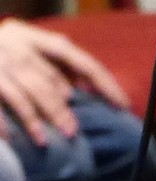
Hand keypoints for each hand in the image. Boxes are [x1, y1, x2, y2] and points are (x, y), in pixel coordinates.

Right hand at [0, 18, 130, 146]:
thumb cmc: (8, 44)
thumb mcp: (34, 44)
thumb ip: (56, 62)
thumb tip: (78, 89)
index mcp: (43, 40)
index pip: (81, 61)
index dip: (103, 82)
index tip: (119, 103)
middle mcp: (22, 49)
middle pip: (48, 82)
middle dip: (60, 109)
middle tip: (72, 131)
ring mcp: (0, 65)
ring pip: (23, 95)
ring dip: (36, 119)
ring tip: (46, 141)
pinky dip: (3, 122)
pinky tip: (12, 138)